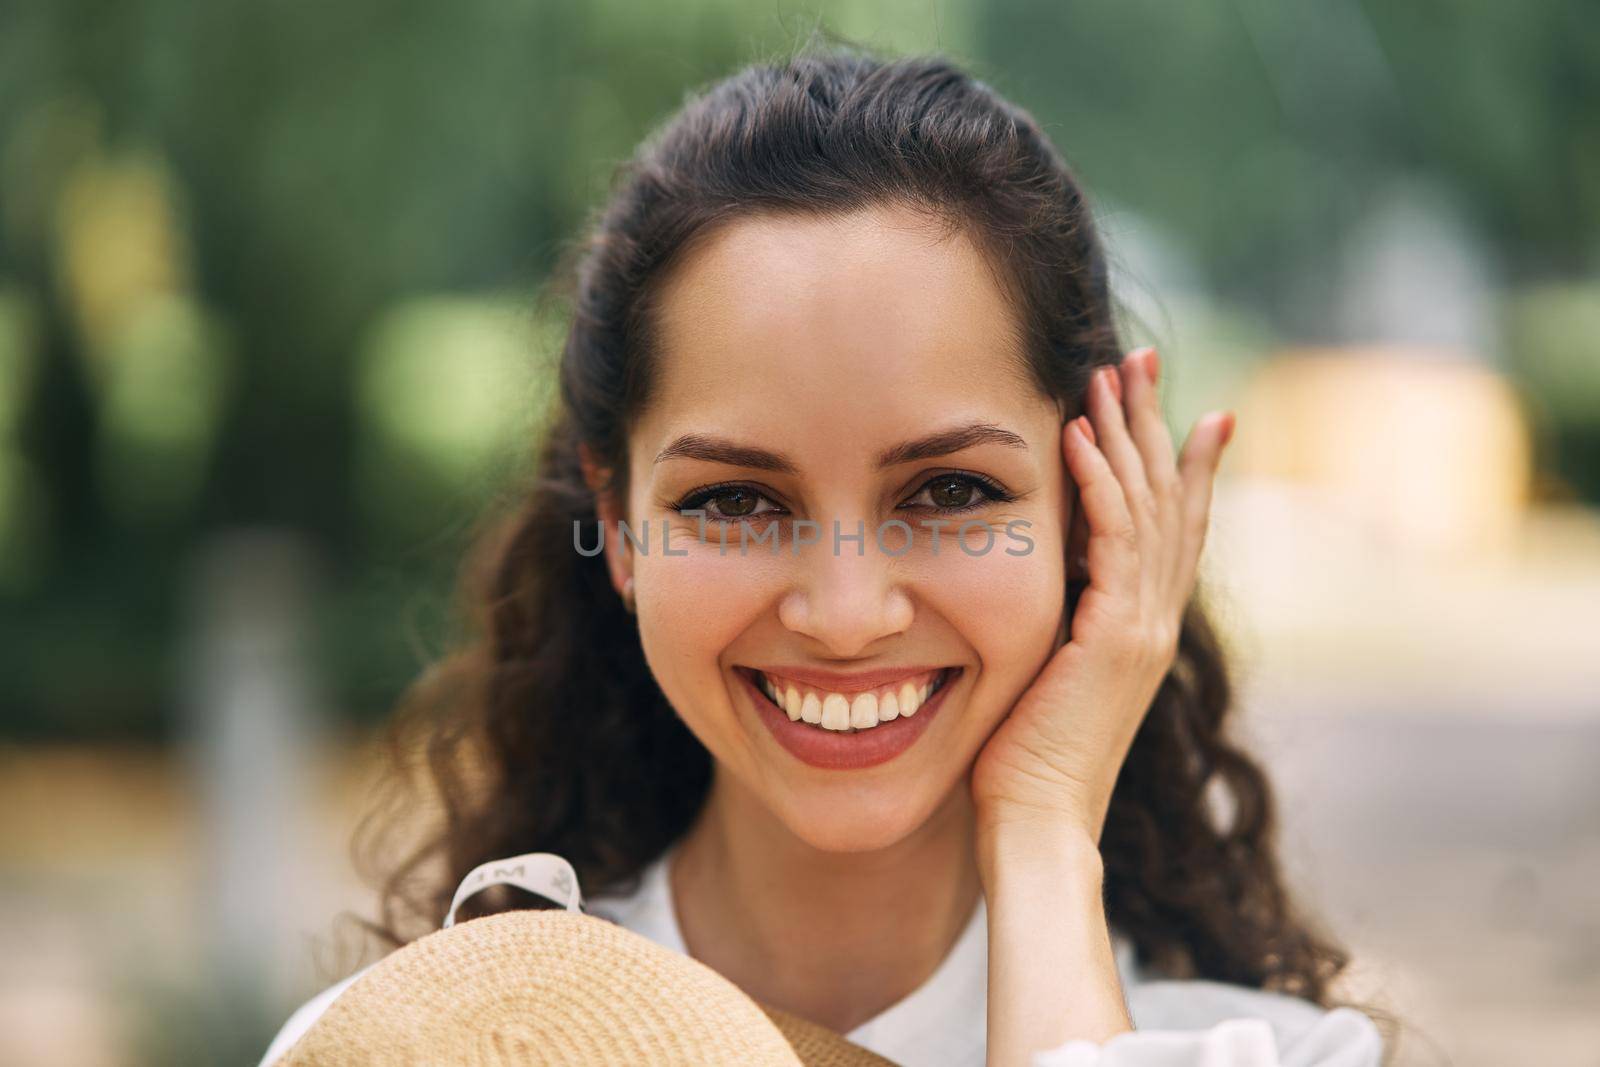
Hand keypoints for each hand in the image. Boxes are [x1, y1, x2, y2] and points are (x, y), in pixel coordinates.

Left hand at [970, 347, 1234, 844]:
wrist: (1037, 822)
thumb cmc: (1024, 762)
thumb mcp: (1044, 675)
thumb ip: (1054, 625)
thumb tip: (1034, 590)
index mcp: (1140, 627)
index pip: (1170, 526)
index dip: (1179, 464)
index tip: (1186, 408)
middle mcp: (1153, 619)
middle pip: (1167, 497)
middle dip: (1155, 422)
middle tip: (1145, 357)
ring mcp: (1141, 626)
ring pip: (1147, 505)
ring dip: (1128, 431)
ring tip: (1115, 370)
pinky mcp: (1113, 636)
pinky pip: (1111, 539)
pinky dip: (1099, 482)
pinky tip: (1078, 433)